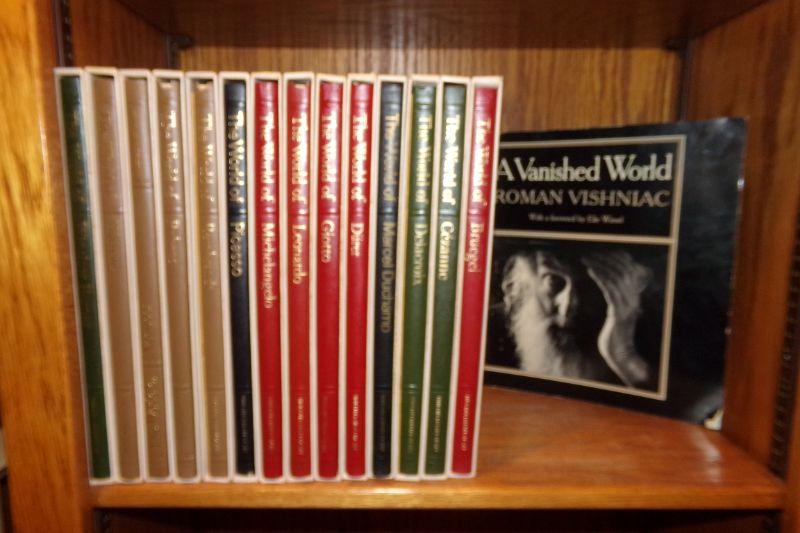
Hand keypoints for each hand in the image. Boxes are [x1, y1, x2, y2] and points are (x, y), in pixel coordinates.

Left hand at [582, 251, 651, 386]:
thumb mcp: (616, 310)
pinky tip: (591, 271)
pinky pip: (610, 291)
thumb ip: (615, 296)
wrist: (619, 352)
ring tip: (587, 259)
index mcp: (634, 295)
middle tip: (590, 253)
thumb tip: (605, 280)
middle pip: (622, 271)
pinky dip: (601, 278)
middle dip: (606, 259)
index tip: (599, 250)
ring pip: (616, 278)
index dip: (615, 257)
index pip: (628, 269)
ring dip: (601, 266)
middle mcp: (633, 298)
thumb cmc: (613, 331)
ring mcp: (628, 306)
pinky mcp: (619, 314)